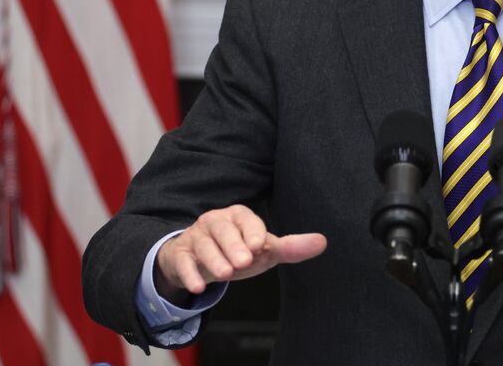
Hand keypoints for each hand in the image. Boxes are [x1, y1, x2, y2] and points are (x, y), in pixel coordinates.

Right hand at [155, 204, 326, 302]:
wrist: (199, 259)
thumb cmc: (237, 251)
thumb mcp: (264, 250)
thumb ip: (290, 247)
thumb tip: (322, 242)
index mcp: (238, 216)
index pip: (246, 219)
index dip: (253, 231)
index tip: (260, 245)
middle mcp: (215, 222)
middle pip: (223, 230)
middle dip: (233, 245)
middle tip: (243, 262)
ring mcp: (196, 237)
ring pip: (203, 246)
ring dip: (214, 260)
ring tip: (225, 274)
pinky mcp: (180, 255)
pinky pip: (183, 262)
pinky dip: (190, 275)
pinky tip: (199, 286)